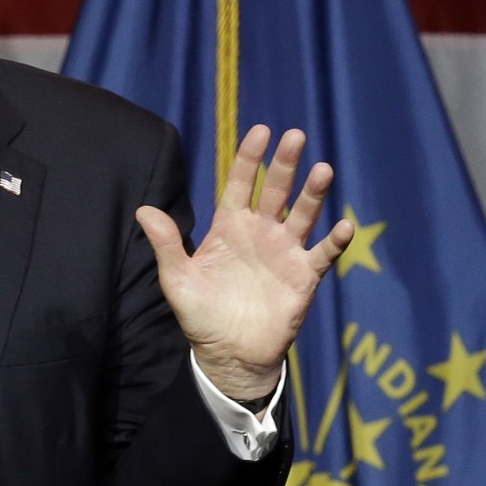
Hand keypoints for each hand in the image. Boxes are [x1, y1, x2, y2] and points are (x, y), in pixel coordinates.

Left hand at [136, 125, 354, 402]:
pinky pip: (323, 254)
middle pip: (275, 191)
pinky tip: (342, 227)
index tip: (260, 131)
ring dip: (313, 193)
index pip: (239, 184)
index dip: (249, 158)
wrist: (229, 354)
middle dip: (285, 164)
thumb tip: (142, 210)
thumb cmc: (201, 315)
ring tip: (323, 170)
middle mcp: (261, 232)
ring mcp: (285, 252)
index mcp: (230, 227)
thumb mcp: (178, 280)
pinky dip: (335, 241)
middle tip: (295, 136)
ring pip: (303, 215)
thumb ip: (167, 245)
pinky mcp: (304, 276)